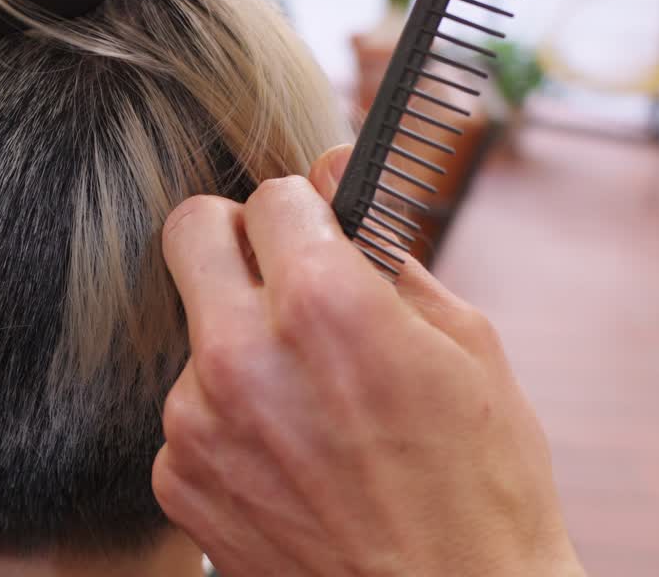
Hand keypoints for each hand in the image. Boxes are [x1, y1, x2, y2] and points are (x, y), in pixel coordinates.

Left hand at [152, 146, 583, 576]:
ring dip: (239, 345)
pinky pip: (189, 410)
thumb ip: (383, 247)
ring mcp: (197, 423)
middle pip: (190, 232)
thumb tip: (337, 173)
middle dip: (236, 239)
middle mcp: (240, 355)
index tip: (318, 233)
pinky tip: (288, 455)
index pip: (270, 195)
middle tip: (277, 271)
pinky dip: (228, 419)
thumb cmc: (479, 485)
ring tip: (309, 402)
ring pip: (195, 332)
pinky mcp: (179, 478)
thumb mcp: (464, 345)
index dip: (305, 211)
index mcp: (323, 304)